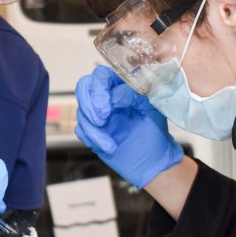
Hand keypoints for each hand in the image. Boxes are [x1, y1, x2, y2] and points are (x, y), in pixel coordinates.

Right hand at [75, 66, 182, 188]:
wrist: (152, 161)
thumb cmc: (155, 132)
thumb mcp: (150, 109)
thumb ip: (134, 95)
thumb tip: (114, 96)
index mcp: (121, 87)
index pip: (101, 75)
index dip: (99, 89)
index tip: (107, 109)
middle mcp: (107, 97)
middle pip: (83, 87)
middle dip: (89, 105)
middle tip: (102, 122)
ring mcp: (97, 114)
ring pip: (81, 112)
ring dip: (93, 130)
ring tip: (110, 145)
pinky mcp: (92, 131)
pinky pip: (80, 130)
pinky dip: (92, 139)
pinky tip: (108, 147)